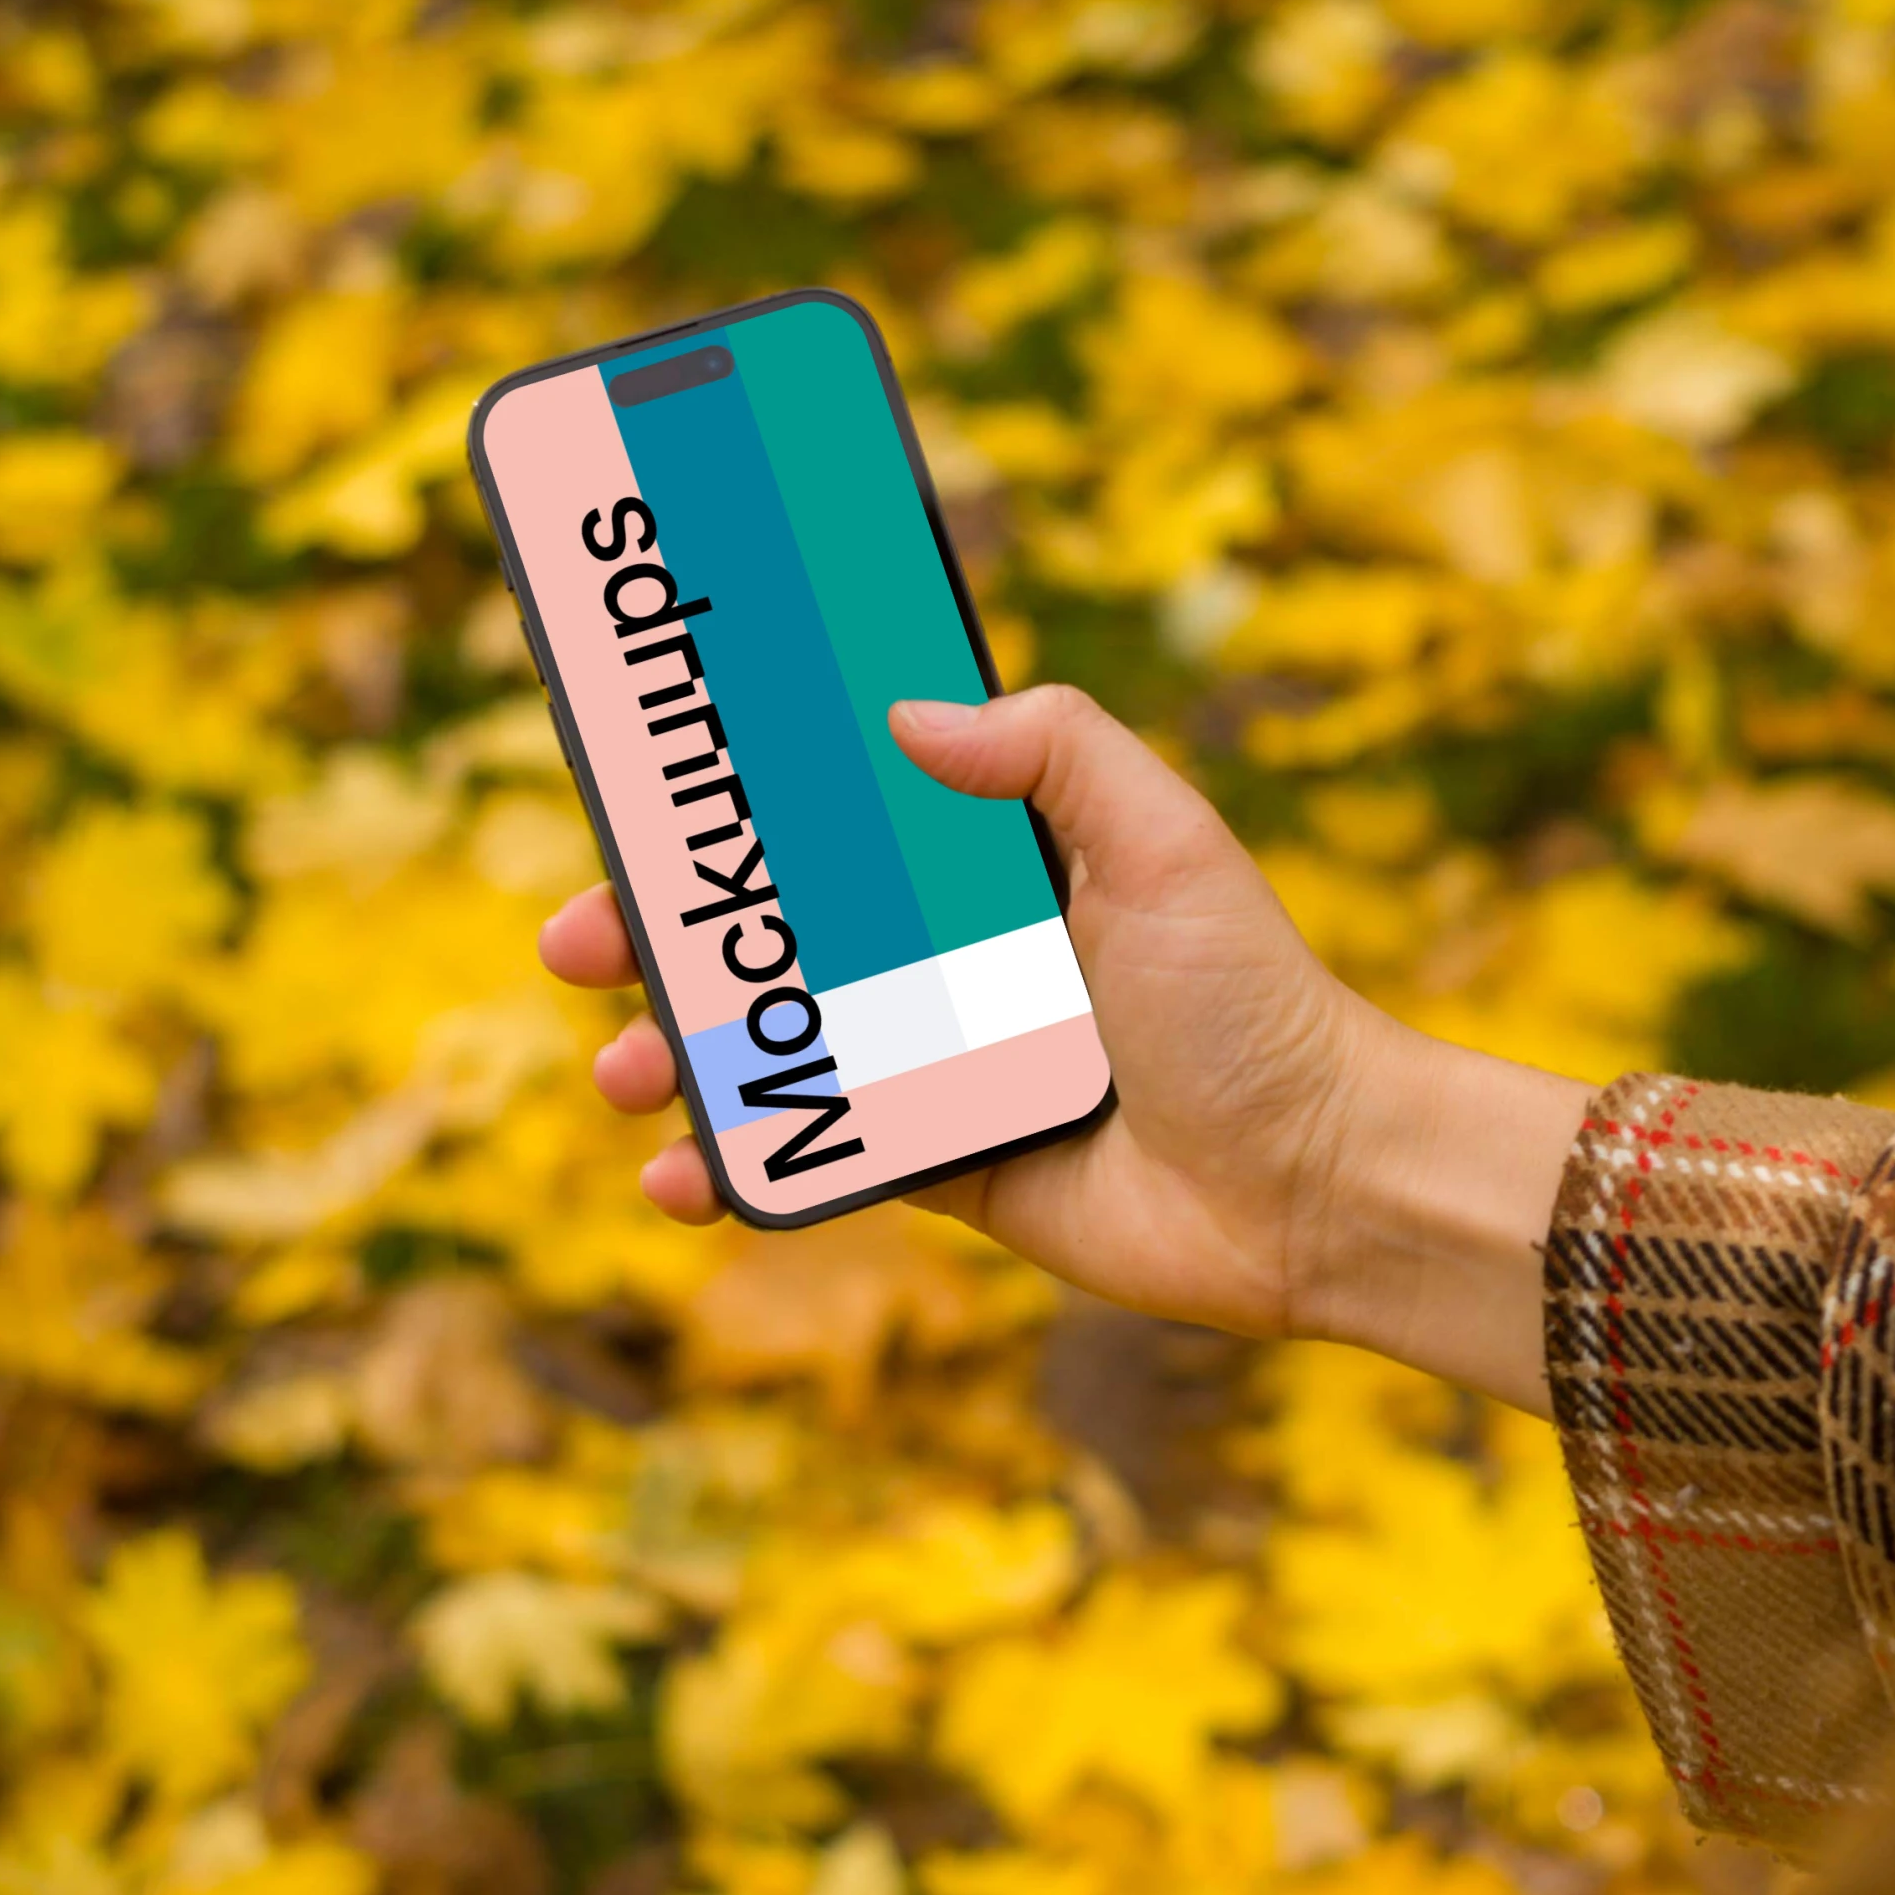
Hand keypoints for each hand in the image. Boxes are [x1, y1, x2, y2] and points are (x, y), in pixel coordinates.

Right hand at [532, 684, 1590, 1412]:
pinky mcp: (946, 1172)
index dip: (733, 807)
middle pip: (770, 932)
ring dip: (676, 1054)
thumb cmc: (1256, 1004)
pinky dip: (737, 1169)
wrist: (1316, 1184)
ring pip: (771, 1049)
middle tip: (578, 943)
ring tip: (628, 1068)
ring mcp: (942, 1070)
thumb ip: (1052, 750)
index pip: (836, 816)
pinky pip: (817, 1160)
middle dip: (659, 935)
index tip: (638, 793)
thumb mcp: (1164, 843)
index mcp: (996, 867)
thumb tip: (903, 710)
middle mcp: (955, 961)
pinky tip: (683, 1177)